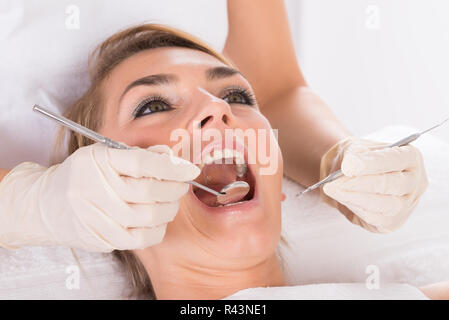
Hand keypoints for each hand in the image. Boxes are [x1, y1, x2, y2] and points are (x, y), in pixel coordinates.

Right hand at [0, 143, 199, 251]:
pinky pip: (142, 239)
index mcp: (99, 162)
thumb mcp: (104, 154)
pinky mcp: (102, 238)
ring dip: (169, 208)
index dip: (173, 166)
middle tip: (181, 184)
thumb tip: (172, 158)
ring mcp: (98, 217)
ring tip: (169, 201)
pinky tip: (157, 219)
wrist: (45, 204)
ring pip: (149, 216)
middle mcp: (96, 189)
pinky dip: (158, 229)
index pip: (143, 162)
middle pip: (149, 191)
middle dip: (175, 187)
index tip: (191, 169)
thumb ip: (140, 154)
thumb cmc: (81, 175)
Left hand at [319, 137, 427, 232]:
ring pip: (385, 205)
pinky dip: (355, 208)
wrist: (349, 175)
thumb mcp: (355, 148)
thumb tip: (350, 166)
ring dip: (354, 198)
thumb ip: (354, 155)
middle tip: (334, 182)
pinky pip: (375, 218)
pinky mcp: (392, 221)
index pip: (395, 159)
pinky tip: (341, 199)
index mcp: (410, 157)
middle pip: (392, 184)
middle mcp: (415, 181)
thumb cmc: (357, 160)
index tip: (348, 166)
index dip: (371, 163)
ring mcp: (407, 204)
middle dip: (359, 183)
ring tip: (332, 190)